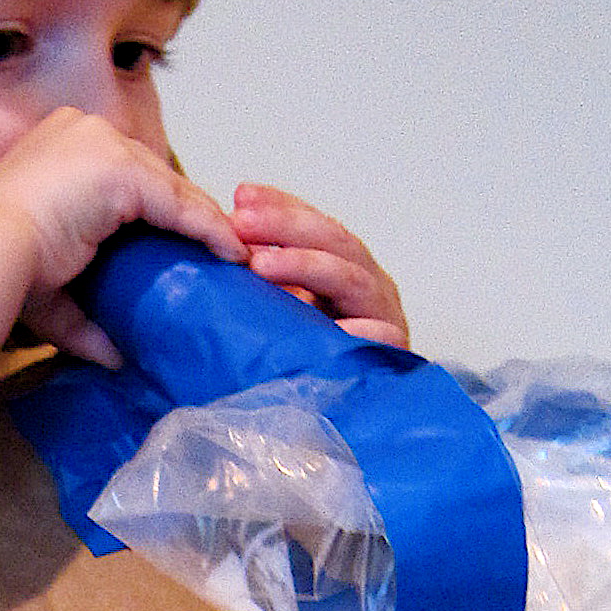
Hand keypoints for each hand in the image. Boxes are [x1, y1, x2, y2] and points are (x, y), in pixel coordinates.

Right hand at [0, 109, 247, 366]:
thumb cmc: (2, 270)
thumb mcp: (52, 290)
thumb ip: (86, 317)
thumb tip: (116, 355)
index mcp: (62, 146)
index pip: (126, 174)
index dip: (158, 209)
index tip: (182, 246)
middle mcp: (84, 132)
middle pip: (154, 174)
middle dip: (187, 213)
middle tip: (218, 251)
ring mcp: (103, 146)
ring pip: (171, 186)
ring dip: (205, 221)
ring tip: (232, 255)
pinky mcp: (122, 169)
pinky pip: (178, 201)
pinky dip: (207, 228)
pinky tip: (229, 252)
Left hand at [229, 184, 408, 346]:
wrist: (362, 414)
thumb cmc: (314, 357)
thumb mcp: (286, 311)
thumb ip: (265, 281)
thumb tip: (216, 244)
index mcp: (344, 266)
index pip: (314, 225)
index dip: (280, 207)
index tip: (240, 196)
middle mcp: (366, 283)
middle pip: (332, 241)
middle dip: (286, 228)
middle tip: (241, 223)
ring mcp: (383, 314)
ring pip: (350, 278)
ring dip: (306, 266)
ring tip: (261, 266)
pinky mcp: (394, 351)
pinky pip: (380, 336)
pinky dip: (360, 331)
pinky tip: (332, 327)